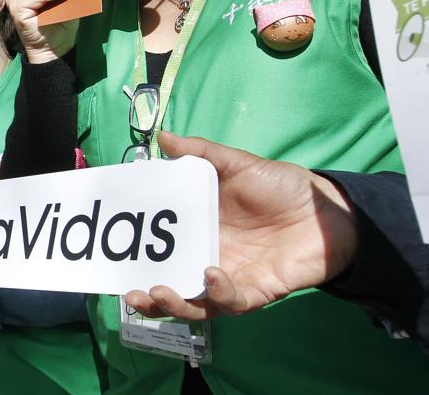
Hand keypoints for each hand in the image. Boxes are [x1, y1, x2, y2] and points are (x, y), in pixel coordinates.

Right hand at [123, 131, 357, 320]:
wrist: (329, 210)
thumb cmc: (282, 186)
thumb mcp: (237, 164)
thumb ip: (200, 153)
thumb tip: (163, 137)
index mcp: (199, 230)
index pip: (159, 248)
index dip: (137, 255)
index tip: (112, 252)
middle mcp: (208, 257)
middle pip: (171, 283)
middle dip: (148, 295)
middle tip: (128, 290)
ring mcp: (230, 278)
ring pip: (195, 303)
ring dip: (173, 303)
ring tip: (158, 291)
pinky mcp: (256, 291)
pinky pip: (232, 302)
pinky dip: (219, 294)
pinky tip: (211, 275)